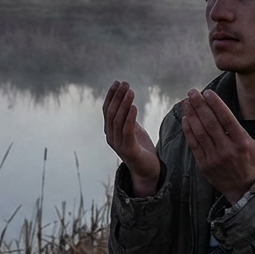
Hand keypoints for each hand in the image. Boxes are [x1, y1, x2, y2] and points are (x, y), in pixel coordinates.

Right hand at [103, 81, 160, 195]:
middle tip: (125, 83)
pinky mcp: (129, 150)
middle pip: (111, 113)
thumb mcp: (133, 130)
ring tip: (131, 91)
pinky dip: (129, 118)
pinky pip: (127, 131)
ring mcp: (119, 145)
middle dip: (117, 97)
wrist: (148, 171)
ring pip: (118, 121)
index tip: (117, 82)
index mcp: (111, 132)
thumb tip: (127, 102)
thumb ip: (127, 118)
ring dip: (124, 104)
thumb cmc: (141, 149)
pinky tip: (134, 106)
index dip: (111, 96)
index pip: (107, 110)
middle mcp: (111, 137)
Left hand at [181, 89, 254, 203]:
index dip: (215, 104)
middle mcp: (227, 150)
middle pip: (210, 123)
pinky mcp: (204, 164)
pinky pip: (194, 144)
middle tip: (192, 92)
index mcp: (242, 143)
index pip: (226, 118)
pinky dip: (189, 131)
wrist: (245, 190)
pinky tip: (185, 119)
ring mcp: (214, 158)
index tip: (207, 92)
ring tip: (186, 102)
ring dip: (192, 115)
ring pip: (200, 132)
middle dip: (200, 105)